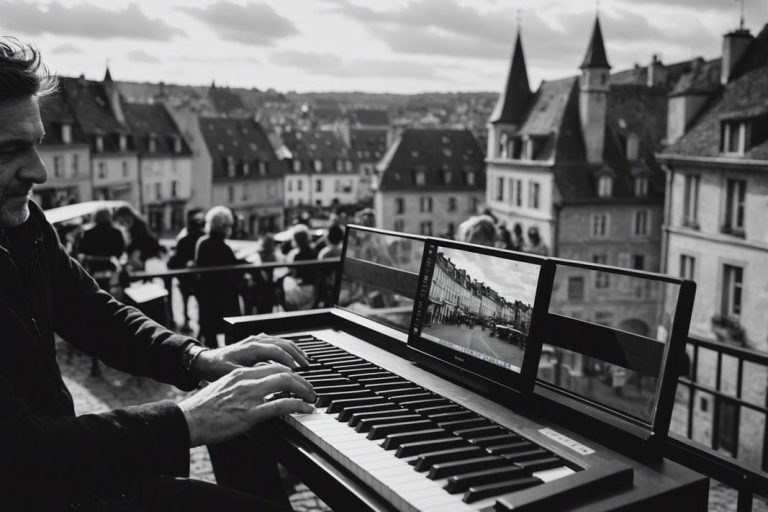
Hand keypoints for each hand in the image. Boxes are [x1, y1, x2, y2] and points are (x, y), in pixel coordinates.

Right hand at [179, 363, 315, 445]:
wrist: (187, 421)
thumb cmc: (202, 409)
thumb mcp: (223, 389)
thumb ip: (241, 386)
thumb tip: (257, 391)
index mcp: (240, 373)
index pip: (272, 365)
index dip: (290, 371)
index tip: (299, 379)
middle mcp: (246, 380)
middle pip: (283, 370)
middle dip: (301, 379)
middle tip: (310, 389)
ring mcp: (249, 396)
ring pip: (286, 382)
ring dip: (304, 389)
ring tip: (311, 397)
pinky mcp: (250, 413)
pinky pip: (282, 405)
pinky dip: (298, 405)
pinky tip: (306, 408)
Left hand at [191, 333, 309, 380]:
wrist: (204, 362)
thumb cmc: (216, 369)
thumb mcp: (233, 376)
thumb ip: (252, 378)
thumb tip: (270, 383)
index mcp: (251, 348)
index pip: (277, 351)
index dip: (291, 362)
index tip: (299, 373)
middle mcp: (255, 341)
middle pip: (284, 344)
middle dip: (298, 356)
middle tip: (308, 369)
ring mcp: (256, 340)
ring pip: (282, 341)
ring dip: (296, 351)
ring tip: (306, 363)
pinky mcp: (256, 342)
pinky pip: (277, 342)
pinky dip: (288, 349)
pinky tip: (293, 357)